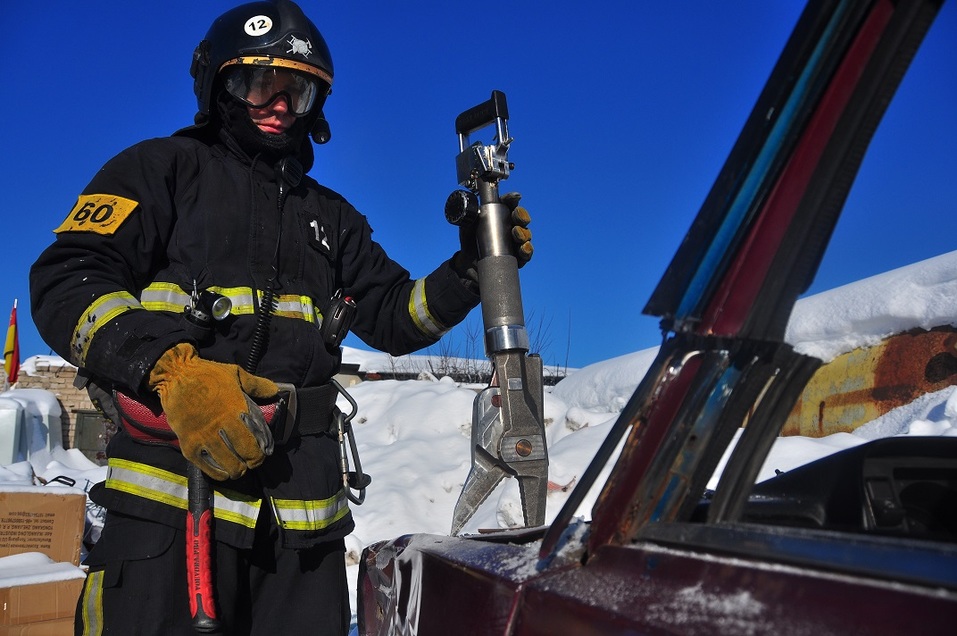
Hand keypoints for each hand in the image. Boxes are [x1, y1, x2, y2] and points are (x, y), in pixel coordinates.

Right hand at [148, 343, 278, 479]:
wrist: (175, 376)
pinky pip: (205, 465)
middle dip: (252, 461)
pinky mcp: (188, 443)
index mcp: (234, 409)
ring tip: (239, 469)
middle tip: (252, 462)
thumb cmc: (207, 374)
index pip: (254, 438)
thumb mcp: (235, 373)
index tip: (264, 453)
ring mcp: (203, 436)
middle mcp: (220, 425)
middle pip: (243, 453)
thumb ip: (256, 384)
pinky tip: (223, 473)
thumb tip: (275, 391)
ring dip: (236, 469)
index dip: (261, 451)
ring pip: (226, 463)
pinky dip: (217, 473)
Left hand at [453, 192, 533, 284]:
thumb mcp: (466, 227)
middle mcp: (510, 227)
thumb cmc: (469, 241)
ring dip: (524, 233)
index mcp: (499, 215)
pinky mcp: (517, 258)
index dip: (513, 199)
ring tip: (516, 233)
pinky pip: (526, 253)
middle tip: (516, 216)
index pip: (509, 204)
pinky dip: (527, 250)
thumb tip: (475, 210)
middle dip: (521, 216)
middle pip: (521, 218)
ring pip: (526, 235)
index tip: (514, 197)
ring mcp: (515, 242)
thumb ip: (469, 218)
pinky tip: (523, 247)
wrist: (468, 265)